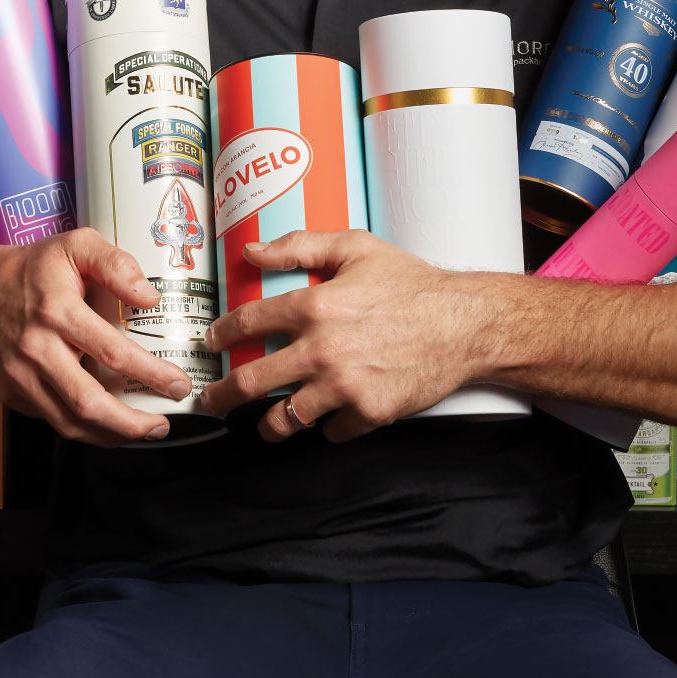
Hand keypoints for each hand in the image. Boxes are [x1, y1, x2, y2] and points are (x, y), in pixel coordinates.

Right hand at [0, 232, 192, 446]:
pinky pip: (51, 419)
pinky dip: (82, 426)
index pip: (111, 351)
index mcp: (57, 311)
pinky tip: (106, 420)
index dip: (150, 373)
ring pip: (68, 422)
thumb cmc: (35, 268)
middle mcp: (35, 348)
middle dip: (131, 423)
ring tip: (140, 429)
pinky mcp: (11, 393)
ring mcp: (19, 376)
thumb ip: (116, 264)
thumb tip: (150, 296)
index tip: (178, 384)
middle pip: (88, 402)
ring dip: (110, 434)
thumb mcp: (76, 245)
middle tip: (162, 424)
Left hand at [197, 231, 494, 442]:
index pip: (248, 323)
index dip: (222, 334)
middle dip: (223, 395)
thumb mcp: (355, 247)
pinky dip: (327, 427)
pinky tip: (327, 417)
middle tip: (211, 400)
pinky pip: (332, 431)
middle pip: (252, 382)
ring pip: (286, 419)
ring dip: (268, 425)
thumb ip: (299, 246)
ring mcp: (344, 387)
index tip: (213, 343)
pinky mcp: (368, 413)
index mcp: (315, 306)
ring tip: (263, 424)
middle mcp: (322, 350)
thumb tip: (253, 251)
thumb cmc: (413, 284)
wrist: (465, 325)